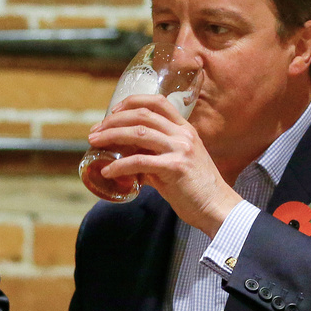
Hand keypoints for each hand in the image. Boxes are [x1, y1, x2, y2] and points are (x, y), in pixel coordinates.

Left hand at [89, 94, 241, 236]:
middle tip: (95, 131)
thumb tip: (127, 162)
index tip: (112, 111)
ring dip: (111, 136)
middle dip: (113, 121)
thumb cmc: (195, 189)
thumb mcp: (176, 164)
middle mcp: (182, 134)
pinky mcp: (175, 168)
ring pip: (138, 133)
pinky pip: (139, 162)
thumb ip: (154, 158)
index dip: (131, 102)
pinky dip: (119, 166)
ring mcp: (180, 149)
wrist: (217, 208)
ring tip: (94, 143)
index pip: (157, 103)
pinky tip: (107, 171)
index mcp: (184, 129)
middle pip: (142, 115)